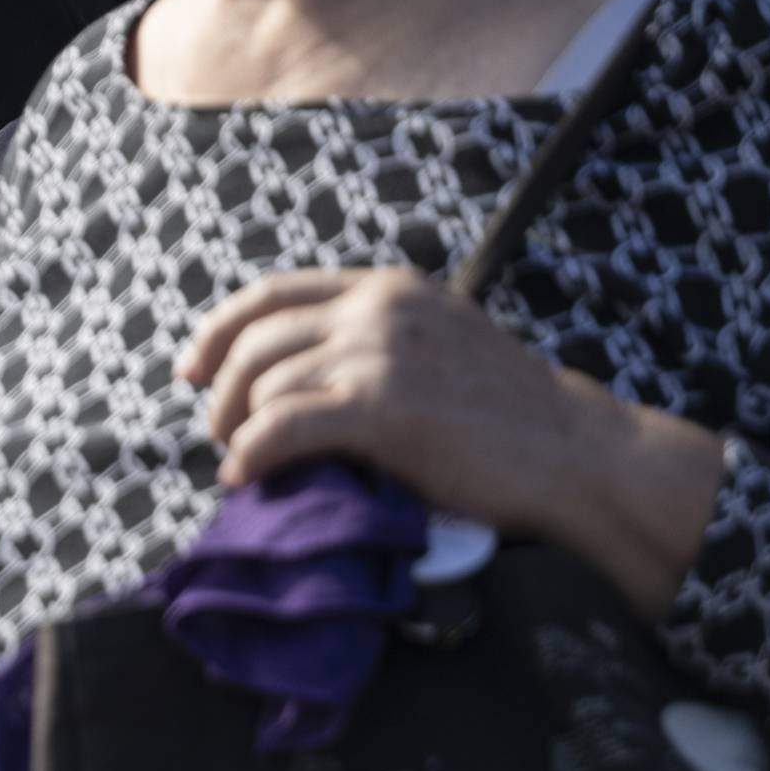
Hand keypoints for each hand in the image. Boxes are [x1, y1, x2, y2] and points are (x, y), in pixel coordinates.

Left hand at [184, 267, 727, 618]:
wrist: (578, 456)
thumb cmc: (509, 418)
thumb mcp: (437, 348)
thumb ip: (374, 343)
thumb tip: (292, 374)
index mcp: (388, 289)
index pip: (272, 294)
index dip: (218, 332)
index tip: (191, 371)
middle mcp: (379, 309)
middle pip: (254, 342)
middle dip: (222, 392)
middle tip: (221, 435)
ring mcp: (380, 354)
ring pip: (263, 386)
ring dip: (237, 431)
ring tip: (240, 464)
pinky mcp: (382, 408)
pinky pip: (281, 427)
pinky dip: (251, 457)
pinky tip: (247, 481)